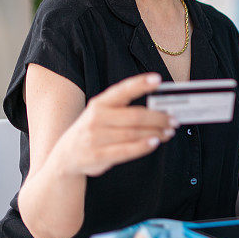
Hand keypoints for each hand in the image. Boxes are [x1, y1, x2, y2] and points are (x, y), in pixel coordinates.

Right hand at [52, 73, 176, 176]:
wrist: (64, 158)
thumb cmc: (93, 132)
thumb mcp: (102, 115)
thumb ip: (125, 110)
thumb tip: (160, 109)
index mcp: (99, 103)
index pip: (122, 90)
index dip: (140, 84)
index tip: (158, 79)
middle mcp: (96, 118)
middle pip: (135, 116)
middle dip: (158, 117)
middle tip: (174, 120)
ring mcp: (95, 137)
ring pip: (133, 133)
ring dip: (156, 132)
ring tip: (169, 132)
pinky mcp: (96, 156)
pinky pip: (125, 150)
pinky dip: (143, 146)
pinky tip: (155, 142)